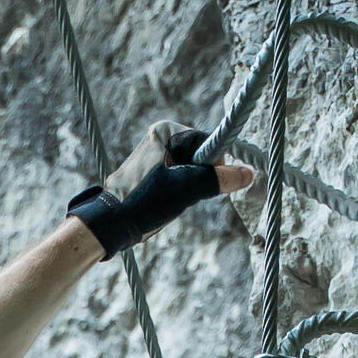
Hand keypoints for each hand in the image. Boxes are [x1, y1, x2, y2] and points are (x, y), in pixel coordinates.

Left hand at [69, 121, 255, 260]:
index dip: (214, 163)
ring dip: (188, 190)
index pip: (207, 140)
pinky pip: (176, 182)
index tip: (209, 182)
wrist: (109, 225)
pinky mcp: (149, 176)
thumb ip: (218, 180)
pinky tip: (163, 205)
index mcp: (166, 132)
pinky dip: (177, 195)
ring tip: (169, 201)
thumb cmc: (144, 202)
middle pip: (199, 157)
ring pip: (189, 172)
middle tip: (184, 195)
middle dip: (198, 179)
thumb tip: (248, 174)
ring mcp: (153, 157)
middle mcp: (158, 139)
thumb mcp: (187, 189)